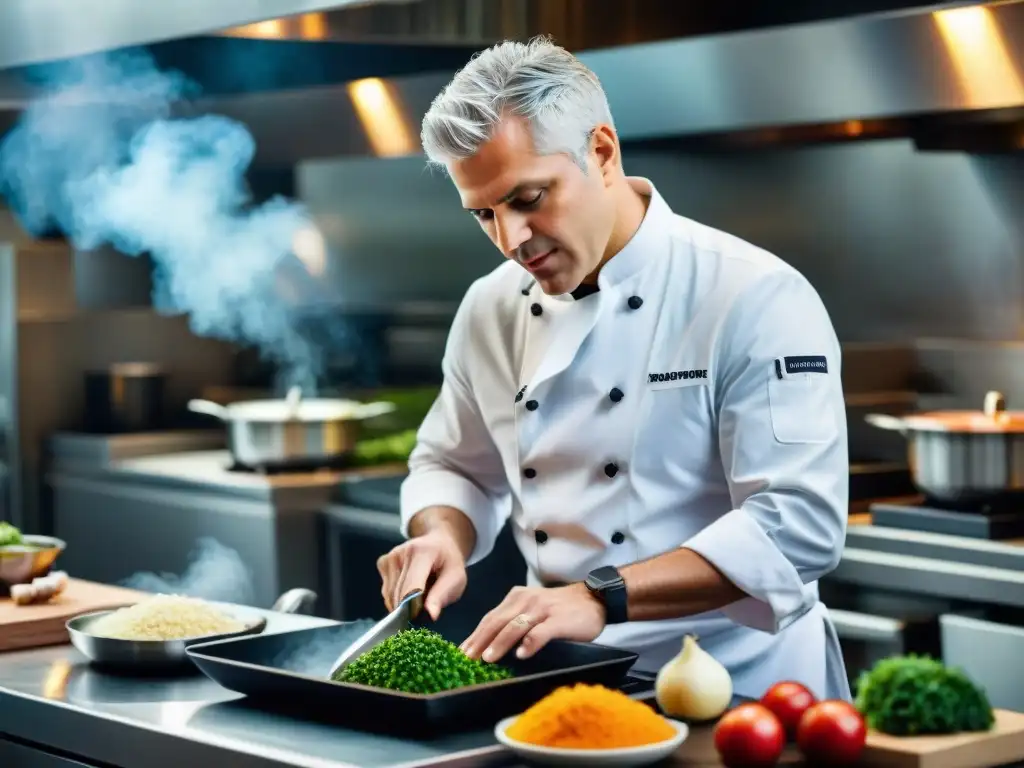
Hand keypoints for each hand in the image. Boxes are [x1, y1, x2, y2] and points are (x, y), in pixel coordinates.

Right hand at [376, 530, 466, 619]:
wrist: (438, 543)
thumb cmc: (448, 563)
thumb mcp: (456, 578)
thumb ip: (442, 595)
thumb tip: (430, 615)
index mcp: (423, 552)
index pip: (412, 586)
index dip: (414, 607)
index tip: (419, 619)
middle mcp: (401, 553)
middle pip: (398, 594)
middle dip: (410, 609)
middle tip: (425, 609)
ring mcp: (390, 557)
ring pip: (390, 596)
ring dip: (403, 605)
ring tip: (419, 595)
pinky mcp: (382, 563)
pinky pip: (386, 592)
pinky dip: (396, 598)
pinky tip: (409, 589)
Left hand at [461, 583, 606, 663]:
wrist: (594, 599)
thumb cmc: (560, 609)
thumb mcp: (532, 609)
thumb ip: (514, 621)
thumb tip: (490, 643)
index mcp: (516, 597)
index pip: (491, 617)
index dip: (475, 635)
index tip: (462, 652)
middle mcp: (526, 600)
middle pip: (497, 622)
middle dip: (481, 641)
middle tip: (468, 659)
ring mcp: (542, 609)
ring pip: (515, 626)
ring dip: (500, 643)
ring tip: (488, 659)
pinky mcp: (558, 620)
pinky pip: (541, 632)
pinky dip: (530, 643)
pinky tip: (522, 654)